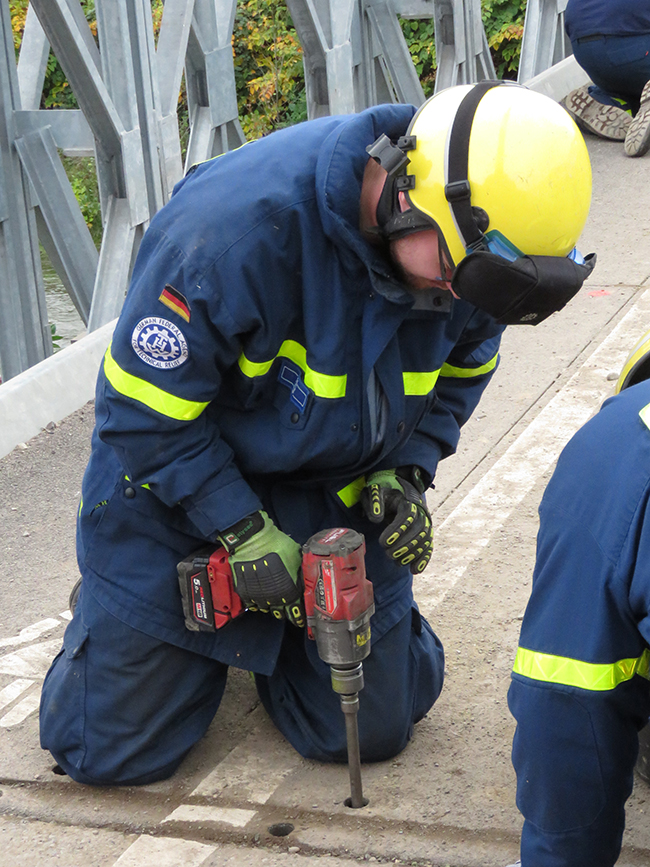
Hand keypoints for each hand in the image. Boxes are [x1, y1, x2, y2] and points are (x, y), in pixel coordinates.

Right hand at [218, 511, 304, 626]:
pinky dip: (255, 602)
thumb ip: (299, 571)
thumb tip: (303, 577)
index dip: (298, 615)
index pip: (295, 611)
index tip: (299, 618)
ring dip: (270, 606)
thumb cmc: (276, 544)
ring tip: (272, 600)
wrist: (252, 538)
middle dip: (284, 611)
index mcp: (289, 590)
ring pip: (265, 609)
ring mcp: (257, 595)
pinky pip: (251, 604)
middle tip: (286, 608)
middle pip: (280, 612)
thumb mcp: (296, 556)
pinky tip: (259, 597)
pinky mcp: (244, 591)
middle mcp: (273, 597)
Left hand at [360, 467, 432, 573]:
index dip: (397, 530)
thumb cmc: (383, 493)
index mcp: (407, 501)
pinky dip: (423, 559)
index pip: (407, 516)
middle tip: (389, 554)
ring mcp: (425, 523)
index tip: (383, 542)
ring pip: (425, 540)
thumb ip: (374, 502)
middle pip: (418, 530)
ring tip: (397, 562)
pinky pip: (429, 546)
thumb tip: (377, 519)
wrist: (398, 491)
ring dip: (412, 553)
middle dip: (404, 545)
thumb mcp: (374, 491)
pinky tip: (415, 570)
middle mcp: (420, 512)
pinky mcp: (426, 533)